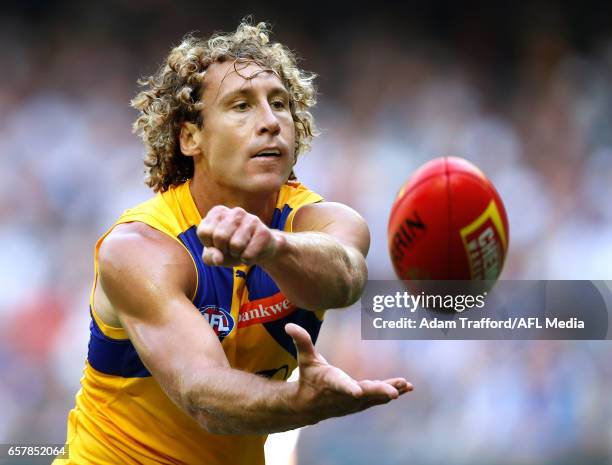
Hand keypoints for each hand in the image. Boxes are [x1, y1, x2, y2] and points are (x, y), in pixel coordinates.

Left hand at [197, 206, 281, 266]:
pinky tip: (252, 252)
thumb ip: (209, 256)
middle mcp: (235, 212)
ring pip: (235, 245)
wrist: (260, 251)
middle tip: (231, 248)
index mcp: (218, 212)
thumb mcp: (215, 254)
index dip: (210, 245)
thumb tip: (218, 258)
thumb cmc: (232, 250)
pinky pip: (248, 254)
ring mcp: (252, 219)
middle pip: (219, 237)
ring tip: (241, 250)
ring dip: (237, 254)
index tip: (218, 244)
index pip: (204, 232)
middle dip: (223, 249)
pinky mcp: (264, 232)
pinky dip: (247, 260)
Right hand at [285, 323, 412, 422]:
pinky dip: (393, 392)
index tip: (357, 392)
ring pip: (375, 397)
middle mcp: (343, 395)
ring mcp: (353, 402)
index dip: (348, 388)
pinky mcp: (361, 403)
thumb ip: (301, 341)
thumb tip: (289, 325)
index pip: (339, 385)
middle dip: (379, 392)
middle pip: (364, 394)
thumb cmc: (308, 377)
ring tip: (407, 385)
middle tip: (395, 393)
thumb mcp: (305, 358)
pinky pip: (379, 398)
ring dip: (391, 390)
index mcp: (330, 382)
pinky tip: (407, 387)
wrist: (308, 405)